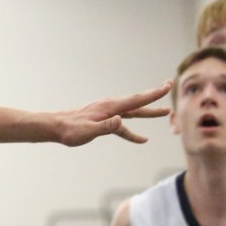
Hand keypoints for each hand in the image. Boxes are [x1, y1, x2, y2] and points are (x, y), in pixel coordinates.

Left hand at [55, 81, 171, 145]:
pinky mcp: (103, 120)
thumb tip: (120, 121)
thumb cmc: (70, 130)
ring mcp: (107, 113)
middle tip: (170, 88)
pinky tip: (142, 139)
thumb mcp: (88, 131)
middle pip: (137, 103)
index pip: (136, 100)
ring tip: (165, 112)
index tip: (168, 86)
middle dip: (154, 98)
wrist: (55, 127)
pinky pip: (122, 126)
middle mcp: (110, 107)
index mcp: (110, 107)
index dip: (153, 94)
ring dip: (147, 113)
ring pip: (132, 113)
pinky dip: (132, 131)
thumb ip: (105, 127)